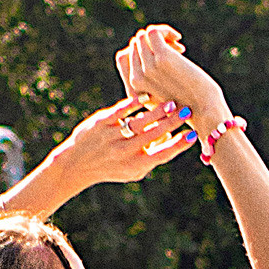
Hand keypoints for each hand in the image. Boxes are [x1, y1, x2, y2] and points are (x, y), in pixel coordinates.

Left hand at [55, 92, 193, 193]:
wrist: (75, 165)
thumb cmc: (111, 167)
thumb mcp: (133, 170)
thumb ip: (153, 157)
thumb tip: (172, 139)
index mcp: (136, 165)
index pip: (163, 154)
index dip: (180, 145)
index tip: (193, 134)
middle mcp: (124, 152)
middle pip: (154, 135)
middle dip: (173, 123)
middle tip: (188, 111)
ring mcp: (112, 137)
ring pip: (140, 123)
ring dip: (158, 112)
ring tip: (172, 103)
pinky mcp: (100, 123)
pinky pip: (120, 111)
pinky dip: (134, 103)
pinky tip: (146, 97)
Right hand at [120, 22, 228, 134]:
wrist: (204, 111)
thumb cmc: (187, 103)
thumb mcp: (160, 96)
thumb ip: (148, 80)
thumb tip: (143, 49)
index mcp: (132, 89)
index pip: (123, 56)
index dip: (140, 50)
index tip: (158, 55)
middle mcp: (136, 79)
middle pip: (136, 43)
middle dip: (154, 42)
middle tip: (175, 51)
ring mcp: (148, 68)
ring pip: (144, 36)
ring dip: (162, 36)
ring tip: (178, 47)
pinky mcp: (163, 57)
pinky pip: (154, 32)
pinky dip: (166, 31)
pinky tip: (179, 40)